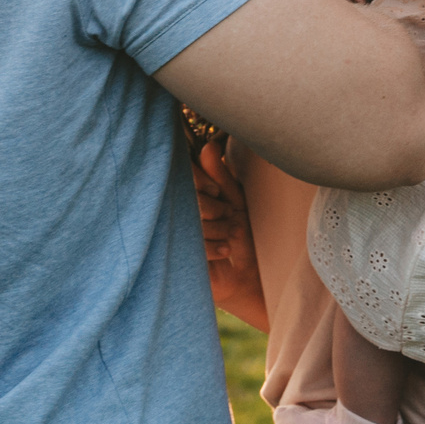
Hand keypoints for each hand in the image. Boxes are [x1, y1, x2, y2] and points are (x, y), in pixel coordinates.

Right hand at [194, 140, 266, 326]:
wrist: (249, 277)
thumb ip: (220, 175)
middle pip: (187, 199)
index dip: (202, 182)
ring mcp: (175, 240)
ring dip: (217, 229)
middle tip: (229, 215)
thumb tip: (209, 146)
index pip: (184, 177)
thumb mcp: (236, 200)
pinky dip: (212, 248)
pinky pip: (191, 247)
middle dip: (213, 207)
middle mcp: (177, 216)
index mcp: (187, 197)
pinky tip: (225, 251)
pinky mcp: (179, 261)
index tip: (217, 191)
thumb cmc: (242, 235)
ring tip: (230, 235)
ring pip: (190, 222)